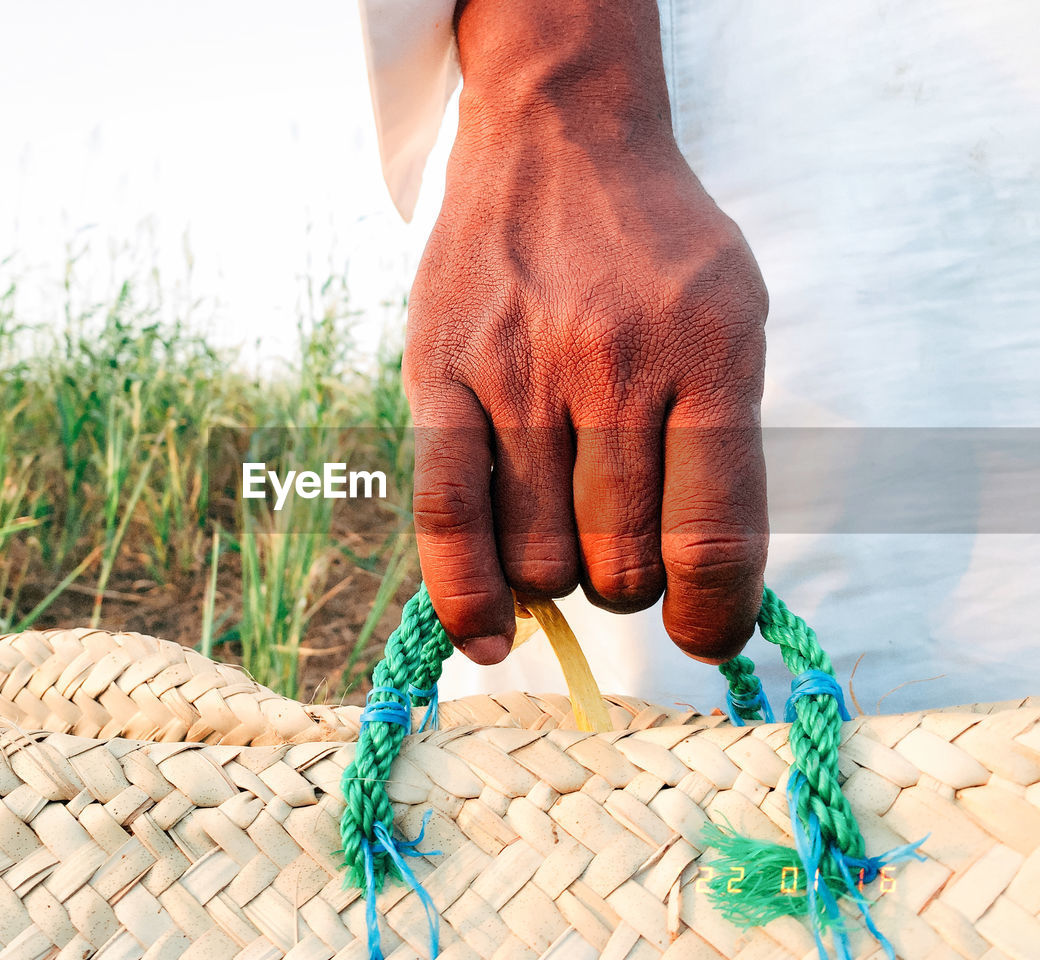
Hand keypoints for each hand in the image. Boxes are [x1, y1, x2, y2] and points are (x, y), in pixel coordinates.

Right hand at [405, 0, 768, 665]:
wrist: (560, 136)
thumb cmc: (656, 248)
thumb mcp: (735, 317)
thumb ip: (728, 445)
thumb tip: (707, 590)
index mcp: (707, 352)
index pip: (714, 535)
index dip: (716, 616)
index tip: (708, 636)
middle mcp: (613, 363)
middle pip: (622, 561)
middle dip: (630, 583)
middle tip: (623, 547)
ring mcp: (518, 370)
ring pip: (541, 555)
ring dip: (561, 577)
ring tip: (563, 530)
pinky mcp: (440, 374)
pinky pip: (448, 515)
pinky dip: (468, 596)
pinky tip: (490, 634)